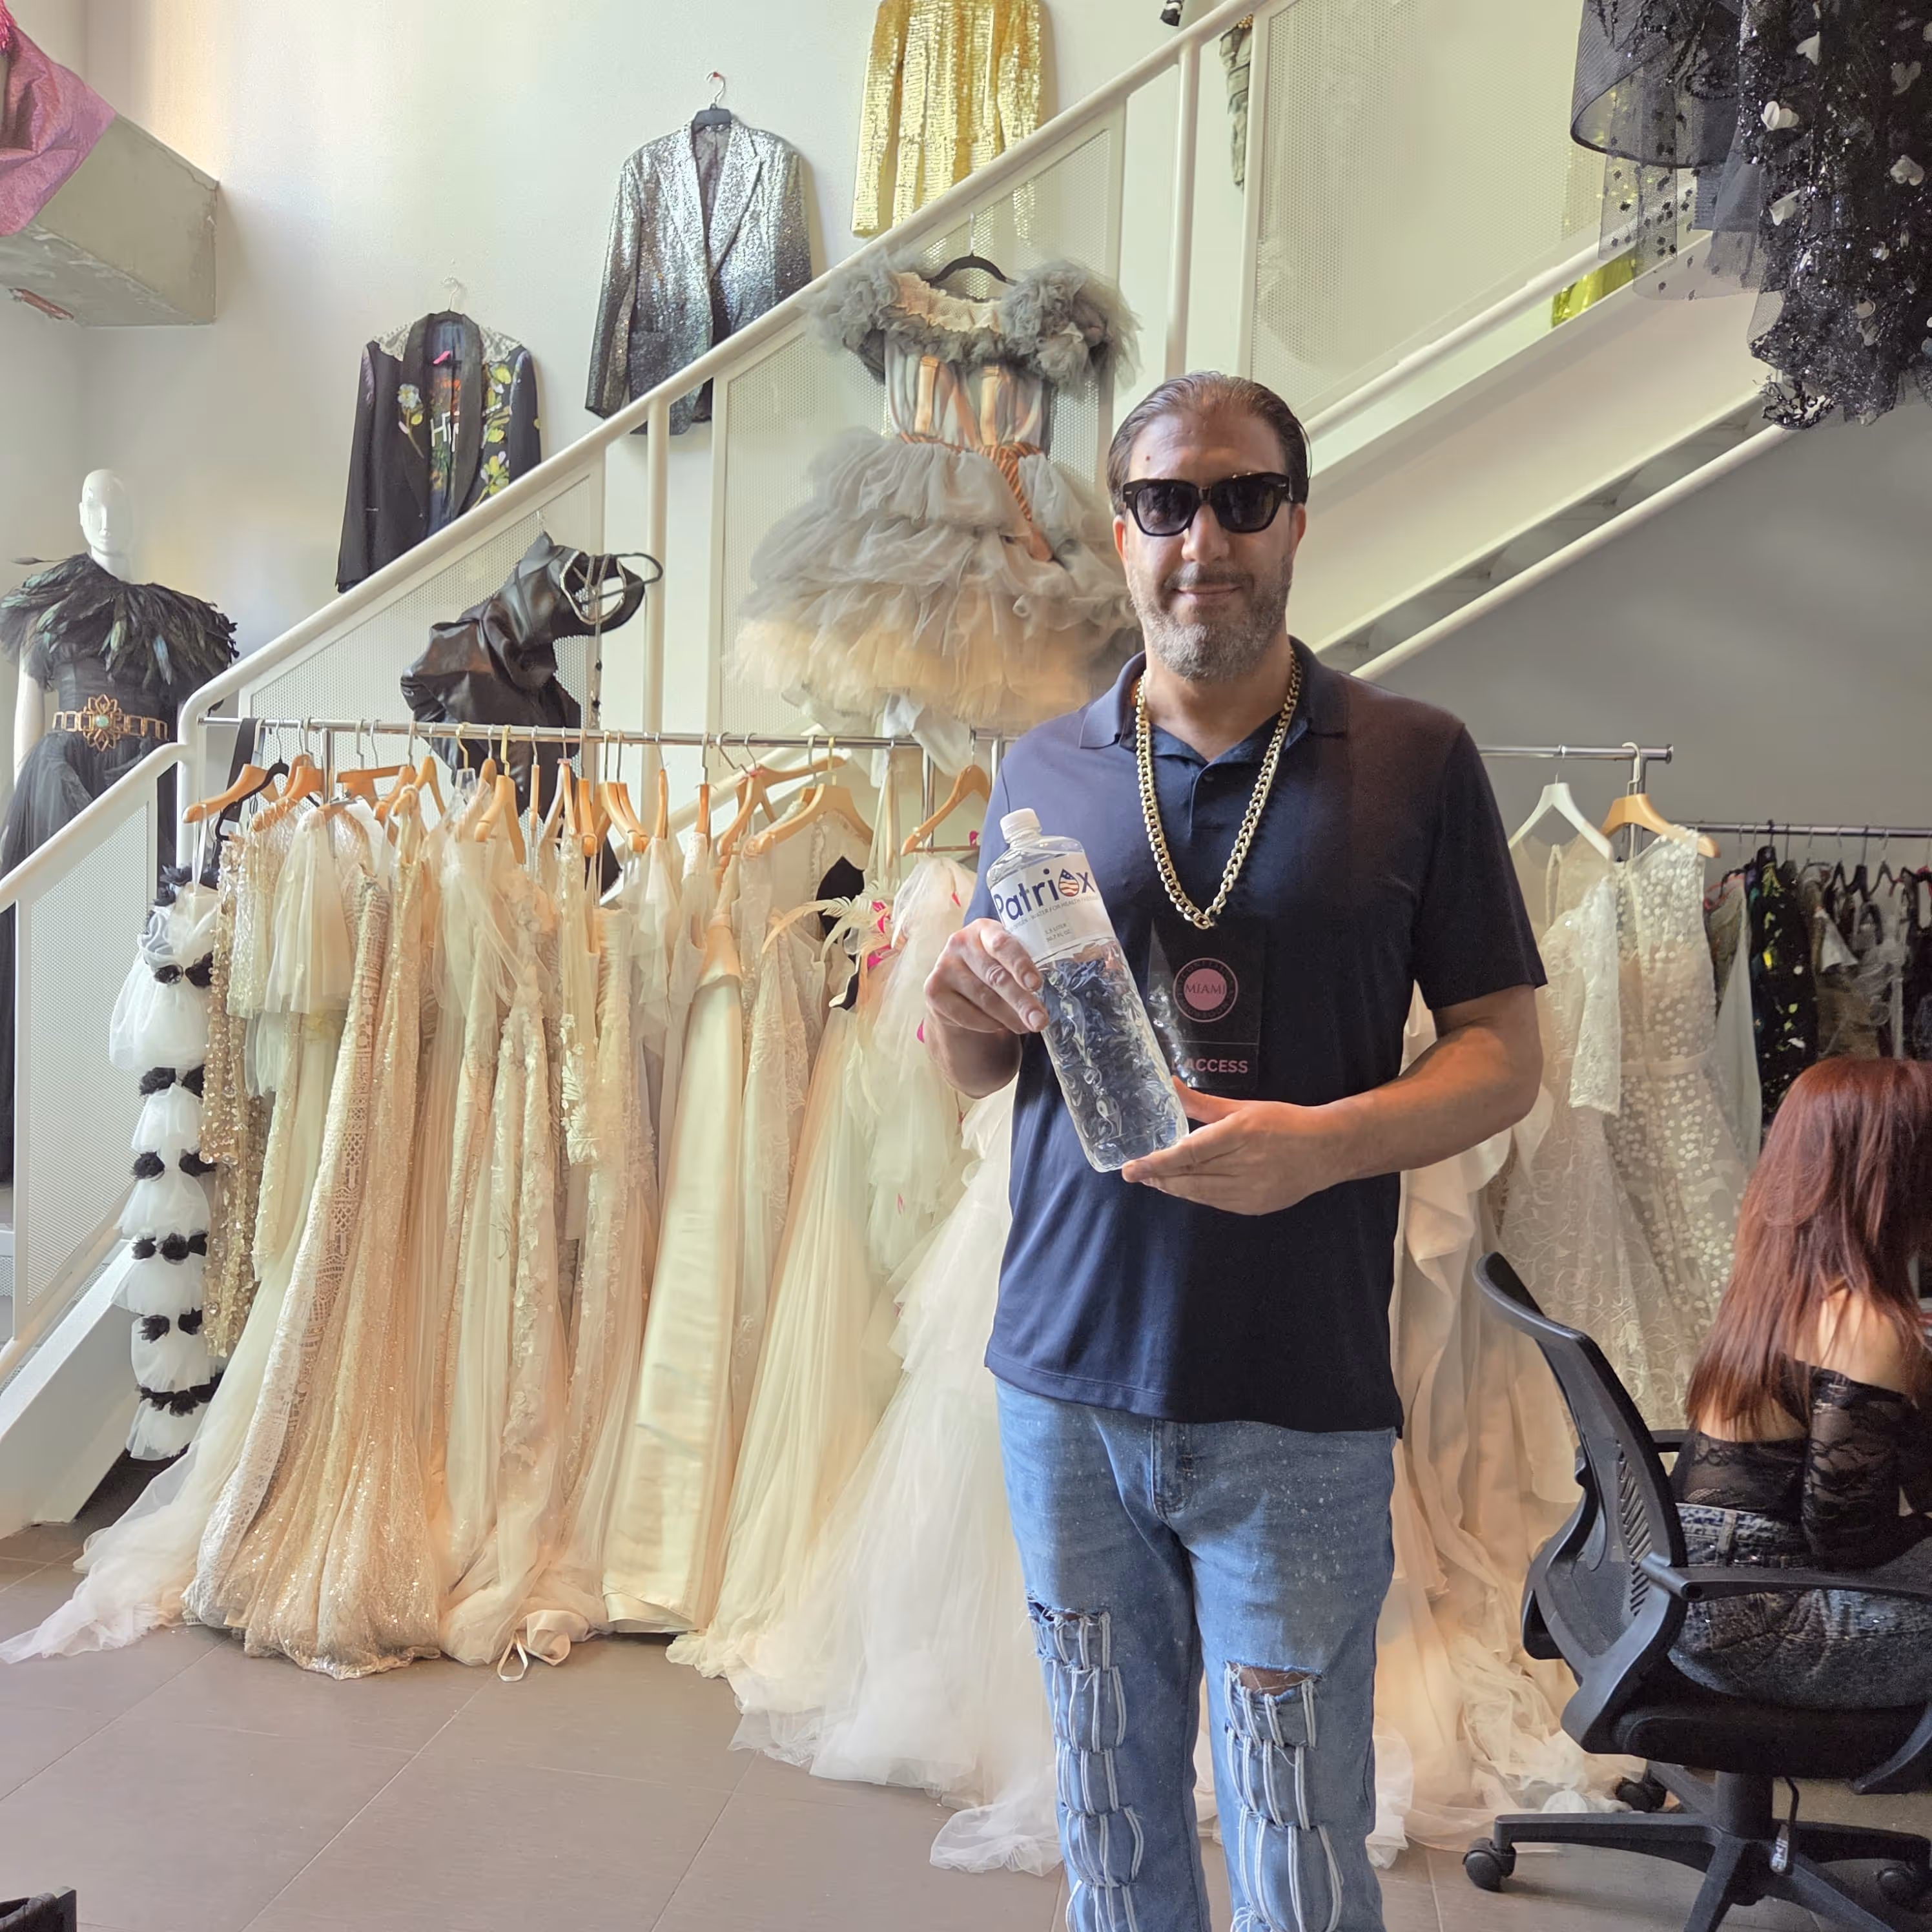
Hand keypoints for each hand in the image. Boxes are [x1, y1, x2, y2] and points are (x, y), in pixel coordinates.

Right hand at [924, 918, 1047, 1036]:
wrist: (958, 990)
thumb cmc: (992, 970)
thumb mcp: (1006, 961)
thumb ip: (1023, 968)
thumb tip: (1050, 991)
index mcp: (984, 929)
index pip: (1003, 945)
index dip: (1020, 965)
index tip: (1036, 984)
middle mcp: (959, 943)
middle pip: (995, 977)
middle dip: (1022, 1002)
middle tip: (1040, 1020)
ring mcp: (943, 966)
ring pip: (984, 999)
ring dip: (1009, 1017)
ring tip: (1026, 1026)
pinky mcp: (933, 991)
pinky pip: (968, 1015)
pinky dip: (989, 1024)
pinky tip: (999, 1025)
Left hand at [1121, 1082, 1351, 1215]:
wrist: (1326, 1150)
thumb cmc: (1284, 1122)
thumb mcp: (1243, 1107)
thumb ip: (1202, 1103)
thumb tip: (1170, 1084)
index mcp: (1241, 1133)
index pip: (1189, 1153)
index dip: (1157, 1163)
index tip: (1132, 1168)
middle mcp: (1245, 1164)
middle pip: (1190, 1176)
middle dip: (1159, 1176)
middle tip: (1136, 1173)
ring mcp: (1251, 1190)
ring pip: (1199, 1193)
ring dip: (1173, 1187)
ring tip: (1154, 1179)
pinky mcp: (1255, 1207)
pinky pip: (1215, 1202)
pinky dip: (1196, 1194)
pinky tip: (1184, 1186)